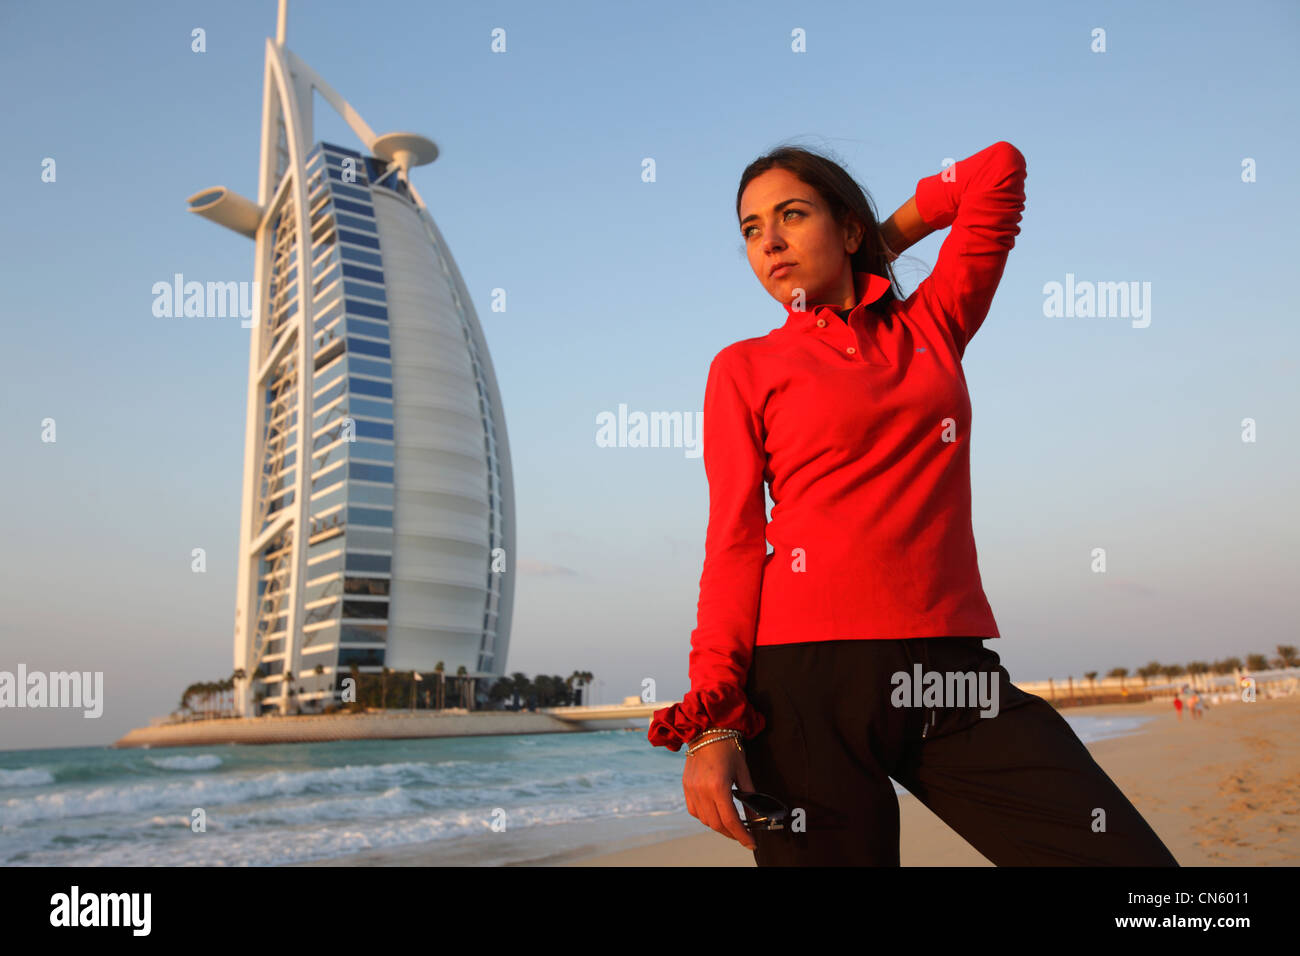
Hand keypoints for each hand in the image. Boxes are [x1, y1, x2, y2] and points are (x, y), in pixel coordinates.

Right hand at [682, 733, 757, 850]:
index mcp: (718, 786)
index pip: (731, 820)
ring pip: (704, 820)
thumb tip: (756, 817)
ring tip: (731, 824)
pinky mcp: (686, 786)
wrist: (707, 728)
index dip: (742, 835)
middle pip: (717, 824)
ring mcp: (691, 789)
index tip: (751, 842)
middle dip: (732, 834)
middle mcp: (702, 790)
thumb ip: (750, 795)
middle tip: (744, 835)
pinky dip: (705, 817)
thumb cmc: (728, 746)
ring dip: (718, 826)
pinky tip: (715, 814)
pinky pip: (694, 811)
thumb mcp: (743, 771)